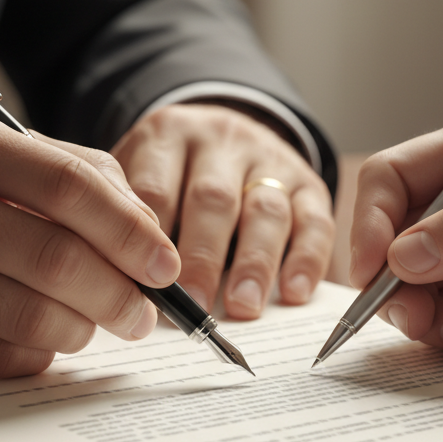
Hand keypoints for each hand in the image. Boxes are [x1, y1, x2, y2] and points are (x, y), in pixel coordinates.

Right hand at [0, 108, 181, 375]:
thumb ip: (59, 169)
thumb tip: (140, 220)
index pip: (69, 185)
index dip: (131, 230)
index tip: (165, 263)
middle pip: (58, 258)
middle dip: (119, 295)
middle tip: (143, 313)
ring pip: (30, 315)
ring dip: (81, 330)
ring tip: (94, 327)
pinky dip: (35, 356)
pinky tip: (42, 343)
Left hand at [111, 104, 333, 317]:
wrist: (224, 135)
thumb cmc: (170, 174)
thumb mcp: (136, 173)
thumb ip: (128, 219)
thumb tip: (127, 291)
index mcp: (168, 135)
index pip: (156, 189)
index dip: (149, 242)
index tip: (145, 289)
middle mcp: (221, 140)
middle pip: (213, 199)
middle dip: (202, 258)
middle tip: (194, 306)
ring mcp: (270, 159)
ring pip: (266, 210)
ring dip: (254, 263)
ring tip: (242, 306)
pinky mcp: (308, 184)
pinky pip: (315, 221)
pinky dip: (306, 260)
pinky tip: (293, 293)